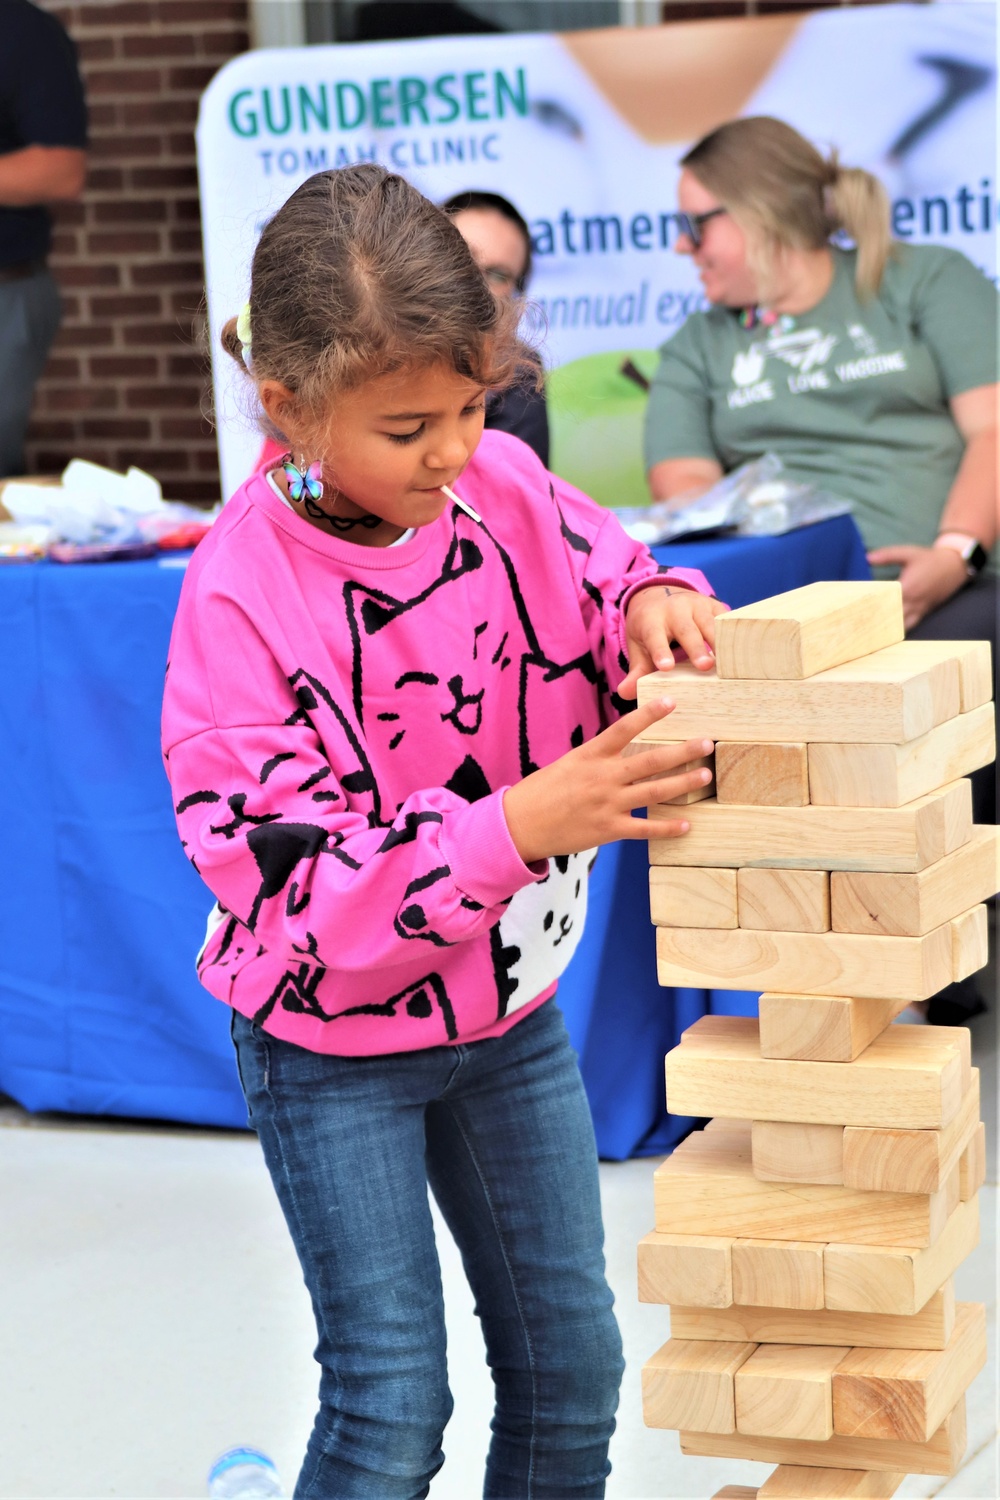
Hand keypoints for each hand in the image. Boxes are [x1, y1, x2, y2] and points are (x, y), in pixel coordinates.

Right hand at [503, 697, 713, 864]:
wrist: (521, 824)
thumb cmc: (543, 791)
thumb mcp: (570, 763)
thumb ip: (599, 756)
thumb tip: (625, 748)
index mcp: (591, 755)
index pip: (624, 728)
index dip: (649, 714)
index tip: (672, 701)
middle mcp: (603, 777)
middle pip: (651, 760)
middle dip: (682, 751)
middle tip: (707, 743)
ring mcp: (608, 804)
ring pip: (655, 791)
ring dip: (683, 783)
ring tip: (705, 775)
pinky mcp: (609, 829)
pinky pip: (645, 829)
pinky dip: (667, 828)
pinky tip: (687, 825)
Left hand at [619, 585, 729, 698]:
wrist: (659, 595)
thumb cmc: (649, 628)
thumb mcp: (638, 645)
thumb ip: (636, 669)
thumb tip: (624, 693)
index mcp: (652, 620)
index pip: (655, 636)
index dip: (660, 652)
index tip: (666, 667)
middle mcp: (675, 609)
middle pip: (687, 630)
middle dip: (696, 648)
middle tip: (705, 667)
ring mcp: (698, 605)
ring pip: (710, 624)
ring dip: (720, 643)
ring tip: (728, 664)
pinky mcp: (715, 606)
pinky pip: (727, 620)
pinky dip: (734, 635)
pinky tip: (742, 653)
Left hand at [866, 544, 967, 629]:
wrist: (955, 565)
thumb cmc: (929, 558)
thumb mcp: (908, 553)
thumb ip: (887, 555)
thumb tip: (866, 557)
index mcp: (907, 587)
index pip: (885, 602)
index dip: (870, 608)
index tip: (855, 613)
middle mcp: (913, 602)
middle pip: (891, 617)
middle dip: (876, 622)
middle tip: (858, 628)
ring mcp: (920, 609)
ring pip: (901, 625)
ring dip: (887, 629)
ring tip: (870, 635)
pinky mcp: (924, 613)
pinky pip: (910, 626)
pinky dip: (899, 631)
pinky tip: (888, 636)